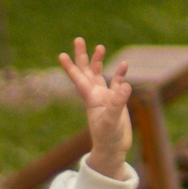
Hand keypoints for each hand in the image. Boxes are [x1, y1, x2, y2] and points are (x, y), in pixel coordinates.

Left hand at [59, 37, 134, 177]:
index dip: (70, 67)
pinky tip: (125, 65)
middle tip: (78, 39)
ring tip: (100, 47)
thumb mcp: (112, 121)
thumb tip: (125, 85)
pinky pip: (117, 84)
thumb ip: (118, 103)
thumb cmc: (108, 138)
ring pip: (99, 75)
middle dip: (82, 56)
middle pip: (86, 71)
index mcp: (91, 99)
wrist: (113, 149)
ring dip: (99, 62)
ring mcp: (105, 97)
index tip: (62, 55)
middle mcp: (95, 95)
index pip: (78, 79)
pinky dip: (120, 74)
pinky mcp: (116, 101)